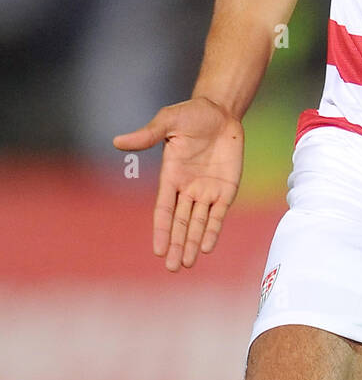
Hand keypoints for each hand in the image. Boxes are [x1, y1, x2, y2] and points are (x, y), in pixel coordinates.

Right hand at [113, 97, 242, 271]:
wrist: (221, 111)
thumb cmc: (192, 114)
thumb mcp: (168, 121)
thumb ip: (147, 134)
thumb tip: (117, 141)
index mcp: (171, 176)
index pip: (164, 209)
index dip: (162, 230)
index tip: (159, 250)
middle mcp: (187, 188)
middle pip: (181, 223)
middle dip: (178, 245)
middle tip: (174, 268)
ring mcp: (207, 190)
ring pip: (199, 223)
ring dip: (194, 243)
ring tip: (188, 264)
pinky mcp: (226, 189)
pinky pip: (219, 214)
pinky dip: (214, 230)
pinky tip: (208, 247)